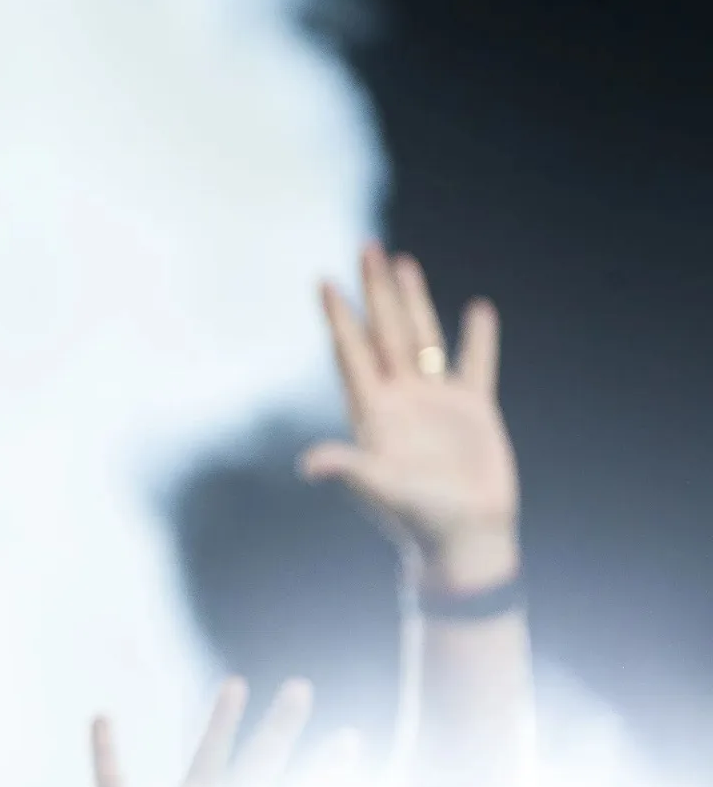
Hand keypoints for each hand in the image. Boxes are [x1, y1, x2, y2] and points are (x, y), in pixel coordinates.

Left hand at [302, 245, 518, 591]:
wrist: (462, 541)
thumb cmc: (417, 521)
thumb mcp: (380, 490)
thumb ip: (348, 470)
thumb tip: (310, 465)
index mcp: (374, 413)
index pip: (351, 353)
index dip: (338, 318)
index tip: (323, 281)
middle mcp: (400, 400)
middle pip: (385, 332)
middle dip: (374, 290)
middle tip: (366, 246)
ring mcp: (436, 403)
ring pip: (422, 338)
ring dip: (413, 301)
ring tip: (403, 262)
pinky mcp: (473, 412)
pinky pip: (474, 365)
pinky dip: (476, 338)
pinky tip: (477, 309)